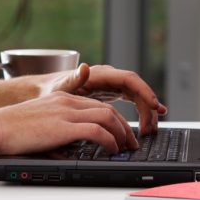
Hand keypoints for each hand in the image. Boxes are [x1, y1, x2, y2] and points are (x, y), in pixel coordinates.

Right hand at [0, 91, 138, 155]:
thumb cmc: (9, 131)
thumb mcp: (38, 123)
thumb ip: (56, 129)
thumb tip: (70, 147)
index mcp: (61, 98)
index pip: (97, 105)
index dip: (114, 120)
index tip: (120, 134)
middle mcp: (67, 101)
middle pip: (107, 109)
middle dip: (124, 127)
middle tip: (131, 143)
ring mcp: (66, 112)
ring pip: (108, 117)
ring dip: (121, 134)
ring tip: (126, 149)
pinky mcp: (64, 126)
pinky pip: (97, 131)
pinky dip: (109, 141)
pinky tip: (111, 150)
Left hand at [43, 64, 167, 134]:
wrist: (44, 91)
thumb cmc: (51, 89)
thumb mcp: (61, 86)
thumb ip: (73, 79)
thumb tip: (84, 67)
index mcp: (100, 75)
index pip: (129, 79)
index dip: (144, 91)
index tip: (154, 106)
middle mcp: (109, 78)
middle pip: (137, 90)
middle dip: (148, 108)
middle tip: (150, 129)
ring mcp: (111, 86)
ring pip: (137, 97)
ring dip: (146, 113)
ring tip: (149, 132)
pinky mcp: (111, 94)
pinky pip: (132, 102)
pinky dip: (141, 112)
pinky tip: (149, 124)